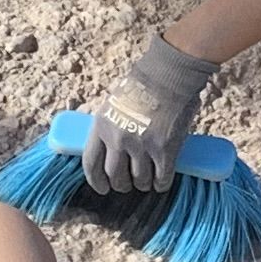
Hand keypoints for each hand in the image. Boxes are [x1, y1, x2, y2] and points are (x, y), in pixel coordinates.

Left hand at [82, 36, 219, 194]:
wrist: (169, 74)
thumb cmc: (142, 84)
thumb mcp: (114, 104)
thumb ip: (110, 127)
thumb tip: (110, 149)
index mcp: (102, 126)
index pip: (91, 164)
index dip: (97, 181)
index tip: (103, 188)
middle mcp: (118, 139)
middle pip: (116, 177)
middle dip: (122, 185)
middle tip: (128, 184)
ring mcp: (142, 146)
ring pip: (140, 180)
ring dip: (143, 184)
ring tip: (147, 181)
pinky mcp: (164, 150)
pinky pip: (161, 178)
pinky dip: (161, 183)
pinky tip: (162, 182)